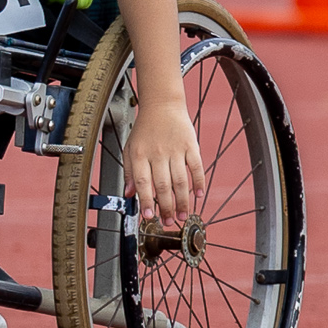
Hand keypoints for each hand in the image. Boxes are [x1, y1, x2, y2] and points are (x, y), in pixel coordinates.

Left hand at [124, 99, 204, 224]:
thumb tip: (129, 194)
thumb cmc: (145, 129)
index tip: (148, 216)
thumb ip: (129, 171)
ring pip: (180, 180)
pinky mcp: (191, 146)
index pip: (142, 182)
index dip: (145, 201)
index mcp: (140, 154)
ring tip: (182, 216)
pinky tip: (199, 195)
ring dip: (182, 201)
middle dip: (165, 207)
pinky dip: (199, 182)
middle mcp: (157, 153)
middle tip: (168, 222)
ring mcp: (175, 149)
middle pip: (162, 185)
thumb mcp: (130, 148)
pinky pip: (196, 167)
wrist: (162, 105)